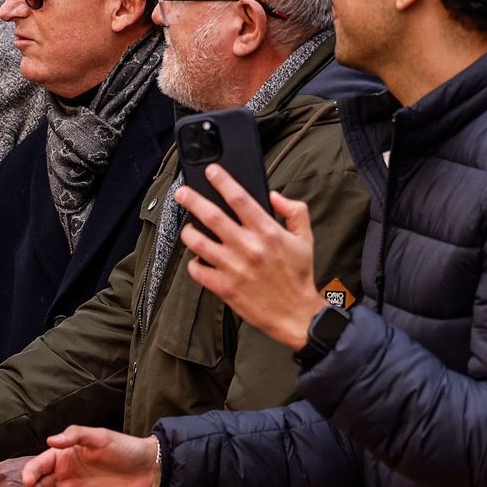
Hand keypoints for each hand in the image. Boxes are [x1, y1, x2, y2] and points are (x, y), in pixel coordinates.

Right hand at [24, 427, 158, 486]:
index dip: (29, 474)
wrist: (147, 468)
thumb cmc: (123, 448)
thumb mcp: (99, 437)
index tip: (28, 483)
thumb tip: (51, 440)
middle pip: (39, 486)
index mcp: (63, 456)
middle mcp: (64, 474)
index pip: (38, 466)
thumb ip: (74, 436)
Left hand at [173, 164, 321, 350]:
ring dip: (188, 232)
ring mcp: (234, 268)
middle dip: (192, 200)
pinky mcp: (224, 287)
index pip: (239, 198)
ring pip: (198, 243)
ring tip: (187, 228)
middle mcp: (248, 247)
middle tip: (181, 193)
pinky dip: (193, 263)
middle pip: (212, 216)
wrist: (296, 315)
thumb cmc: (298, 276)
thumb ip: (294, 211)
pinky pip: (198, 270)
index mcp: (267, 232)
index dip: (222, 181)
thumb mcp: (305, 238)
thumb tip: (274, 195)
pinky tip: (197, 260)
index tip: (211, 171)